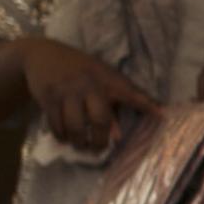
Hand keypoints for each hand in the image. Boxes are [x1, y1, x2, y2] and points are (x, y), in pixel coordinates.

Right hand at [21, 40, 160, 151]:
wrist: (41, 54)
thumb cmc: (79, 70)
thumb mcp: (99, 76)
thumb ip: (112, 102)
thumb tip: (118, 135)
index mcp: (107, 77)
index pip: (131, 92)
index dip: (147, 104)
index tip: (162, 116)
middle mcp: (89, 83)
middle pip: (101, 119)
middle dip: (100, 140)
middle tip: (99, 149)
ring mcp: (67, 90)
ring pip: (77, 126)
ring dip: (79, 142)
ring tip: (81, 146)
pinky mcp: (48, 97)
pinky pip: (57, 125)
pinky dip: (62, 136)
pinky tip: (65, 138)